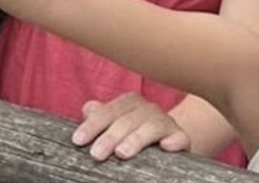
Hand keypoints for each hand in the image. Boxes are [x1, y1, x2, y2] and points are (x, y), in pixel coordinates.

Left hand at [71, 92, 190, 161]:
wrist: (169, 140)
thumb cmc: (135, 132)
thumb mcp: (117, 123)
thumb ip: (101, 116)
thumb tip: (87, 109)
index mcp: (128, 103)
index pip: (107, 112)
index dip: (92, 125)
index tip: (78, 140)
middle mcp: (147, 109)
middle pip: (126, 120)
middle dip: (110, 137)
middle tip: (96, 154)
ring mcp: (165, 122)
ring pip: (150, 127)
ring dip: (135, 139)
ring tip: (122, 153)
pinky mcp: (181, 137)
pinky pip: (180, 137)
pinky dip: (174, 141)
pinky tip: (166, 147)